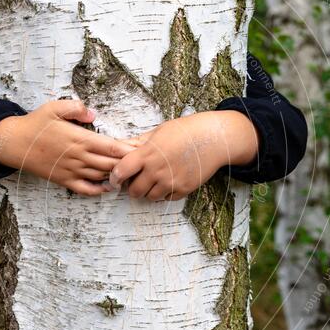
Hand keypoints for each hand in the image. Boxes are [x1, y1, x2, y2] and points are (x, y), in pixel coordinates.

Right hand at [0, 100, 135, 195]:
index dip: (128, 150)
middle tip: (143, 163)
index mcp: (79, 138)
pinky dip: (99, 190)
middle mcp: (78, 156)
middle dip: (128, 163)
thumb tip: (93, 114)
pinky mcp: (64, 180)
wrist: (15, 143)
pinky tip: (109, 187)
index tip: (142, 149)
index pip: (111, 146)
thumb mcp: (54, 107)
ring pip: (101, 176)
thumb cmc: (35, 123)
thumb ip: (75, 108)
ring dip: (117, 176)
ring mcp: (72, 170)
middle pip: (111, 163)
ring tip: (131, 173)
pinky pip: (86, 189)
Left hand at [110, 111, 258, 200]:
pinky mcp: (183, 189)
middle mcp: (157, 170)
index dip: (115, 177)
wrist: (214, 138)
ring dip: (149, 191)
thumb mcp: (159, 132)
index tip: (115, 179)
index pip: (121, 171)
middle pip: (134, 191)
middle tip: (137, 180)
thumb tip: (119, 146)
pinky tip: (171, 179)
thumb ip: (138, 143)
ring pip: (150, 197)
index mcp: (148, 153)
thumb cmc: (185, 131)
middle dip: (133, 187)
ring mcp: (170, 181)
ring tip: (156, 179)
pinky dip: (165, 192)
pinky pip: (166, 198)